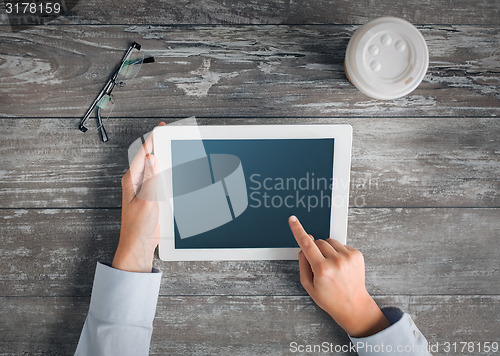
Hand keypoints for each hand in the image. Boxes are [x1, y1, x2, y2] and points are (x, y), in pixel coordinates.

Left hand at [112, 122, 165, 272]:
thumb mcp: (147, 200)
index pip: (143, 153)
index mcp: (131, 180)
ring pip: (154, 168)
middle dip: (159, 145)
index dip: (153, 140)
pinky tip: (174, 170)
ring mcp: (143, 189)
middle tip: (171, 135)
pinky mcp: (150, 196)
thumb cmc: (138, 227)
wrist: (139, 245)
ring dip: (164, 158)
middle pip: (148, 158)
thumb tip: (152, 157)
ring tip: (174, 147)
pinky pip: (159, 179)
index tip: (162, 129)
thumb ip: (151, 178)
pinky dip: (166, 171)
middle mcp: (136, 182)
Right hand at [288, 215, 389, 337]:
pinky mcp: (357, 254)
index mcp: (322, 269)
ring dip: (327, 250)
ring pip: (329, 241)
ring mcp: (348, 257)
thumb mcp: (308, 285)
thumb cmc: (329, 298)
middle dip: (315, 249)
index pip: (306, 244)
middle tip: (319, 265)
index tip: (293, 220)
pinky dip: (338, 252)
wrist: (353, 305)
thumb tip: (304, 246)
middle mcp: (336, 261)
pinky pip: (341, 245)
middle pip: (318, 242)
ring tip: (331, 266)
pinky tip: (340, 266)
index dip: (298, 230)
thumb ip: (303, 263)